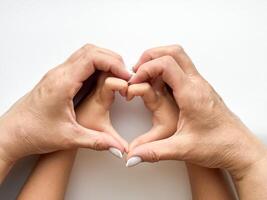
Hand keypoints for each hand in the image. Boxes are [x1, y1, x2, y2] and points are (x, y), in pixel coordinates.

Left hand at [0, 44, 130, 164]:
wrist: (12, 133)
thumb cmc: (34, 132)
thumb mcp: (69, 138)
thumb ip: (97, 142)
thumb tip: (118, 148)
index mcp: (62, 83)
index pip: (93, 58)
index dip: (114, 63)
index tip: (126, 76)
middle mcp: (59, 74)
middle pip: (91, 51)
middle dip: (112, 59)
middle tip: (125, 75)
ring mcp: (58, 75)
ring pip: (86, 54)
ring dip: (104, 60)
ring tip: (117, 76)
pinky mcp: (58, 79)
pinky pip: (80, 63)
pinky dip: (96, 66)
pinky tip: (103, 79)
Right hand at [127, 45, 266, 179]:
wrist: (239, 148)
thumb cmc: (218, 145)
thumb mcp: (182, 149)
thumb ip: (154, 152)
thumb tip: (132, 156)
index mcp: (191, 94)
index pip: (166, 65)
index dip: (145, 69)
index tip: (134, 82)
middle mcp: (197, 84)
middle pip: (173, 52)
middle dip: (150, 56)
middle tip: (137, 71)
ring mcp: (200, 85)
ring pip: (178, 57)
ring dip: (158, 61)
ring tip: (145, 78)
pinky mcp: (200, 89)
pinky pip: (181, 69)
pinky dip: (165, 70)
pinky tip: (158, 86)